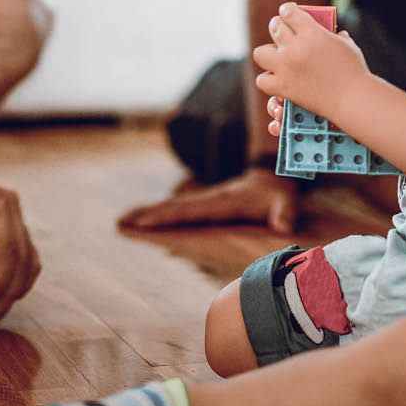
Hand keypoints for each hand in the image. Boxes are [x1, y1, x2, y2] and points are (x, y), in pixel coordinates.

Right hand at [118, 168, 299, 233]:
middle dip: (148, 214)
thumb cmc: (277, 195)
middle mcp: (209, 200)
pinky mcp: (205, 205)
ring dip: (149, 213)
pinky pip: (179, 211)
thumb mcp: (285, 202)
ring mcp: (205, 201)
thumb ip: (284, 212)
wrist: (272, 178)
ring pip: (173, 208)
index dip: (167, 215)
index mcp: (222, 201)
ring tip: (123, 220)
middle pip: (174, 208)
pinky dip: (161, 215)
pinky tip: (146, 220)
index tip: (144, 221)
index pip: (189, 210)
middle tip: (120, 221)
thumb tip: (283, 227)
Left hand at [252, 2, 368, 120]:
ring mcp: (286, 68)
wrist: (353, 99)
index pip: (288, 12)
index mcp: (311, 32)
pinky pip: (262, 80)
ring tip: (278, 56)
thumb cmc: (354, 71)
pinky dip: (268, 79)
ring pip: (260, 52)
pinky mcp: (284, 87)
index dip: (287, 10)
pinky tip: (278, 77)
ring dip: (268, 52)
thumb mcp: (346, 44)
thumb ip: (335, 35)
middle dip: (279, 26)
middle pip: (275, 27)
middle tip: (283, 31)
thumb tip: (334, 32)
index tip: (288, 11)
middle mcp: (295, 47)